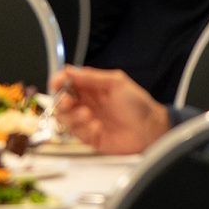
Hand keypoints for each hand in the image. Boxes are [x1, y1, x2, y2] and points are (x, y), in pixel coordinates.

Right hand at [52, 66, 170, 155]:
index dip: (57, 82)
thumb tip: (68, 70)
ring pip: (64, 119)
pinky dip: (84, 129)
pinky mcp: (90, 137)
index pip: (64, 83)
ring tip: (87, 115)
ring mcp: (86, 121)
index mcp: (89, 88)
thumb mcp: (116, 82)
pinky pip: (76, 134)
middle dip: (60, 101)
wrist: (151, 129)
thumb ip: (91, 77)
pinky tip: (98, 126)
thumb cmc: (138, 105)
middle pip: (59, 101)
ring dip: (72, 116)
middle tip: (68, 102)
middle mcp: (85, 104)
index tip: (58, 83)